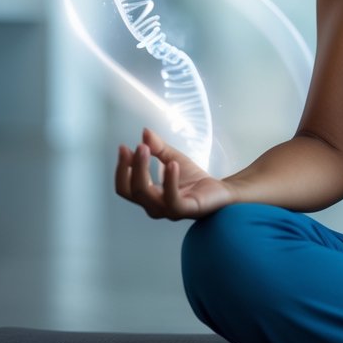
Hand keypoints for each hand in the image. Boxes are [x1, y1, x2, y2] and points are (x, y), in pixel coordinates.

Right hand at [115, 127, 234, 219]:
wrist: (221, 191)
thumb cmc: (195, 180)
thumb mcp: (173, 159)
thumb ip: (158, 148)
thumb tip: (145, 132)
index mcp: (149, 196)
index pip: (126, 187)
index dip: (122, 168)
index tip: (124, 147)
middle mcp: (155, 206)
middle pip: (133, 190)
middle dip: (131, 167)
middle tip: (139, 146)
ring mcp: (168, 211)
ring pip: (146, 195)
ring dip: (143, 170)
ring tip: (147, 148)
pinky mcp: (185, 210)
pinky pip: (172, 199)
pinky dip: (169, 180)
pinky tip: (171, 164)